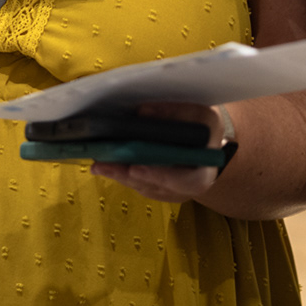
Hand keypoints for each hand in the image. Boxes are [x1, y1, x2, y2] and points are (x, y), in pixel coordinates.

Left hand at [87, 102, 223, 204]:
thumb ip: (175, 112)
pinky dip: (121, 174)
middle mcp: (187, 188)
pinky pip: (138, 184)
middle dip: (127, 174)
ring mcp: (171, 192)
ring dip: (118, 175)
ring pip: (142, 186)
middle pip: (155, 186)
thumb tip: (142, 112)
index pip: (188, 181)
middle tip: (103, 164)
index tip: (136, 168)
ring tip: (98, 163)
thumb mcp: (200, 114)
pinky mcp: (157, 190)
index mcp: (204, 171)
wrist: (207, 144)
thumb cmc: (205, 127)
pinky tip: (104, 164)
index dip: (162, 176)